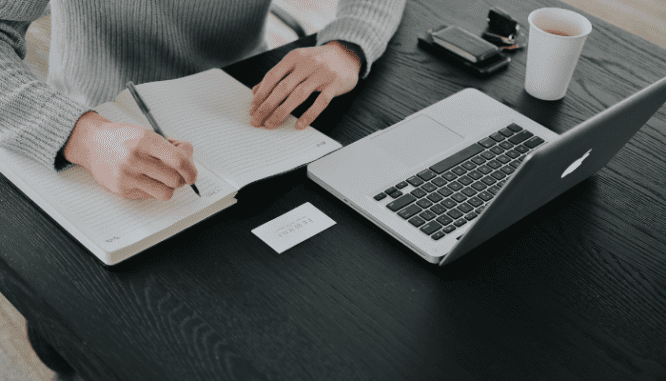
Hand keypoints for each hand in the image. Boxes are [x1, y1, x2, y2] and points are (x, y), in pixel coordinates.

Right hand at [63, 111, 197, 199]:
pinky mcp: (122, 189)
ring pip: (165, 193)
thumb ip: (172, 146)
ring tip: (164, 178)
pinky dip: (155, 189)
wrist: (93, 143)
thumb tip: (189, 159)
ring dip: (169, 187)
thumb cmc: (123, 137)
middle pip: (175, 180)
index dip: (191, 169)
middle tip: (179, 174)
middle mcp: (135, 159)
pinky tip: (148, 179)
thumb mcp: (149, 133)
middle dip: (182, 178)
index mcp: (145, 141)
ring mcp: (127, 176)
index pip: (178, 161)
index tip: (192, 173)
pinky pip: (150, 196)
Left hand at [249, 40, 361, 129]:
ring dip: (282, 112)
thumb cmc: (318, 61)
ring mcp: (322, 73)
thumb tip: (256, 91)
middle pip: (282, 88)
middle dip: (267, 106)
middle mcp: (306, 63)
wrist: (347, 54)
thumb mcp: (296, 63)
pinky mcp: (335, 83)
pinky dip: (309, 115)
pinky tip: (299, 125)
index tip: (252, 109)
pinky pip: (321, 102)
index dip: (261, 94)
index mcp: (294, 57)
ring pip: (298, 95)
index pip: (272, 77)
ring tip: (271, 124)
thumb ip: (277, 76)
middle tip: (257, 120)